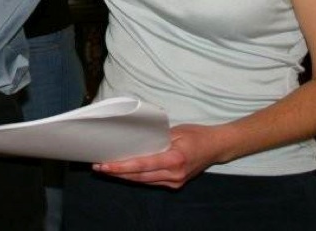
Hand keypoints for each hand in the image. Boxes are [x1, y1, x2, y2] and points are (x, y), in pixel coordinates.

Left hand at [93, 124, 226, 188]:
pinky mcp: (174, 184)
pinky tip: (123, 172)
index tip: (105, 165)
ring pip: (143, 181)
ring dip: (124, 176)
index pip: (142, 165)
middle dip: (117, 173)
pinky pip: (151, 181)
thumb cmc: (197, 135)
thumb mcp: (176, 131)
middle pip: (139, 176)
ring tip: (106, 169)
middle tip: (98, 167)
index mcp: (175, 159)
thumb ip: (156, 139)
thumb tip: (135, 140)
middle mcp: (174, 175)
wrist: (217, 147)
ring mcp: (175, 182)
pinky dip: (136, 177)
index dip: (122, 166)